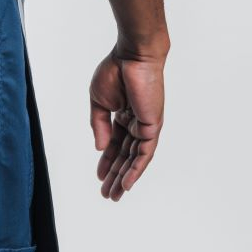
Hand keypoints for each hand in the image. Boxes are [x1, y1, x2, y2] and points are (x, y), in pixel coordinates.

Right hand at [89, 48, 165, 200]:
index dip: (106, 161)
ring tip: (114, 195)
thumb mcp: (98, 102)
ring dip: (125, 177)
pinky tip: (127, 183)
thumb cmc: (115, 71)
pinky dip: (136, 169)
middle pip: (125, 155)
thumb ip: (99, 125)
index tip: (99, 177)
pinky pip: (145, 153)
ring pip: (135, 159)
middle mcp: (136, 123)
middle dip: (115, 175)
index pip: (114, 144)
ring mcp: (145, 126)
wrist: (132, 56)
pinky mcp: (152, 126)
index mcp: (123, 115)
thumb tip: (99, 148)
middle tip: (107, 194)